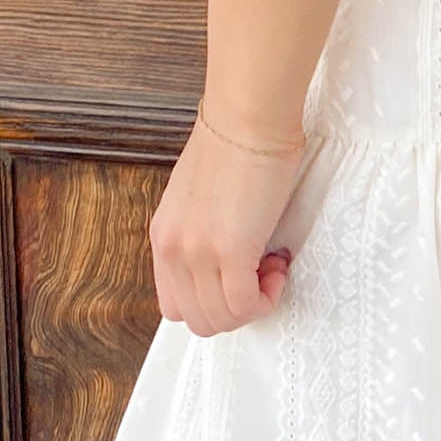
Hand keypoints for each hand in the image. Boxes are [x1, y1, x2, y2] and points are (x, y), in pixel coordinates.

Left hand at [149, 109, 306, 335]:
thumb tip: (228, 262)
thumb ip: (201, 234)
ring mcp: (198, 253)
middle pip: (199, 320)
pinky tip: (277, 266)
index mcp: (163, 237)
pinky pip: (246, 304)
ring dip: (254, 302)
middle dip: (236, 310)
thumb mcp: (198, 199)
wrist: (247, 120)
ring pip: (222, 319)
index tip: (238, 279)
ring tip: (271, 266)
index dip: (212, 304)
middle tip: (260, 276)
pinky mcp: (229, 251)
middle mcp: (174, 249)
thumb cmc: (233, 145)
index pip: (174, 307)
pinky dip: (267, 296)